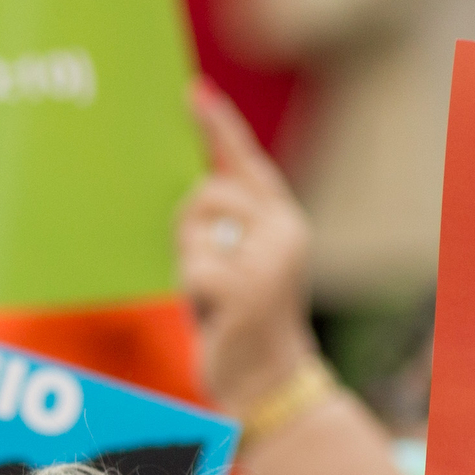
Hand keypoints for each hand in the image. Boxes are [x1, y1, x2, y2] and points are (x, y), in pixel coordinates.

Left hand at [177, 82, 319, 417]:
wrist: (271, 381)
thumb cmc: (244, 319)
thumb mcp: (240, 262)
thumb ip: (227, 223)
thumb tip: (195, 184)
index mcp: (283, 219)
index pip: (245, 162)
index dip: (219, 126)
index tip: (193, 93)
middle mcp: (284, 232)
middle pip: (205, 195)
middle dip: (189, 230)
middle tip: (208, 273)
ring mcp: (269, 261)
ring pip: (195, 231)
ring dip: (191, 264)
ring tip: (215, 296)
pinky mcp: (248, 290)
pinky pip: (194, 269)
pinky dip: (192, 293)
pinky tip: (214, 314)